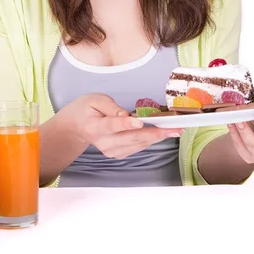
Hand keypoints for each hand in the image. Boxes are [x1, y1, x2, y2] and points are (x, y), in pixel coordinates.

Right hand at [63, 93, 184, 159]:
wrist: (77, 126)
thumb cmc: (87, 109)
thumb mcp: (95, 99)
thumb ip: (111, 107)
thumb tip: (127, 116)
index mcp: (94, 126)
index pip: (112, 125)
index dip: (126, 123)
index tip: (140, 121)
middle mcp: (103, 142)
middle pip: (131, 138)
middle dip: (155, 132)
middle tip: (174, 127)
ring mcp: (111, 151)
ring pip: (138, 144)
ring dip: (158, 137)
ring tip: (175, 130)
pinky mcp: (118, 154)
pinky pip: (138, 147)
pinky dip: (151, 139)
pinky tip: (163, 133)